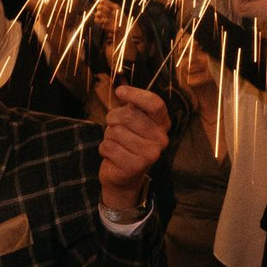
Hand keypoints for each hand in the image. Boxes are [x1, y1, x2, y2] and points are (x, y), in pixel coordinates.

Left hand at [98, 83, 169, 212]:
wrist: (124, 177)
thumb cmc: (127, 143)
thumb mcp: (133, 123)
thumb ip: (132, 106)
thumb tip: (122, 89)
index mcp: (162, 124)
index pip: (155, 103)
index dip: (137, 94)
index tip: (120, 91)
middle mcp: (161, 139)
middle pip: (129, 115)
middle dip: (113, 119)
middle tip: (114, 127)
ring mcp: (150, 154)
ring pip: (115, 132)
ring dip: (109, 137)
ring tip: (116, 144)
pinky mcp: (135, 166)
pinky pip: (108, 146)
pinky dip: (104, 149)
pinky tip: (112, 156)